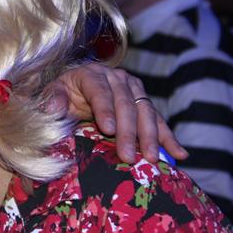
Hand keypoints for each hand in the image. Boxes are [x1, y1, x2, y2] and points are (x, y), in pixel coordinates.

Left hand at [55, 63, 188, 163]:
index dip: (105, 109)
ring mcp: (133, 89)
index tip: (107, 129)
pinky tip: (179, 154)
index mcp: (91, 74)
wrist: (75, 91)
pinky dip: (168, 138)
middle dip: (128, 131)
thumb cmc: (63, 95)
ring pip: (145, 111)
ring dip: (150, 136)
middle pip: (125, 104)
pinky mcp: (144, 102)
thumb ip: (53, 99)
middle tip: (128, 156)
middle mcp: (116, 78)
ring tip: (151, 158)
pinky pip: (158, 120)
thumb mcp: (53, 93)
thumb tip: (53, 107)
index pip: (100, 90)